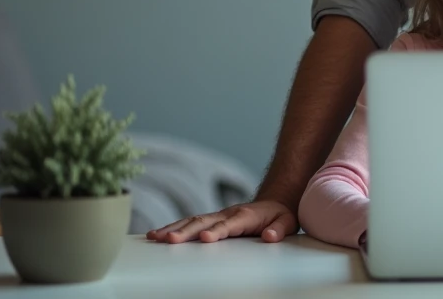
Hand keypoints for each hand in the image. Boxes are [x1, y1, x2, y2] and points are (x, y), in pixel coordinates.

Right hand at [146, 200, 297, 243]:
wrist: (274, 202)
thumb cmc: (279, 215)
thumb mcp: (286, 222)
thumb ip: (279, 229)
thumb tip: (270, 236)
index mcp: (245, 215)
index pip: (229, 224)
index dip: (217, 231)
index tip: (205, 238)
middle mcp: (227, 213)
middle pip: (204, 222)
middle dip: (187, 231)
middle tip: (171, 240)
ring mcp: (217, 215)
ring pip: (192, 220)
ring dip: (174, 228)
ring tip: (156, 237)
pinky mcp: (210, 220)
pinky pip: (189, 222)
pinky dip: (173, 227)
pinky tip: (157, 234)